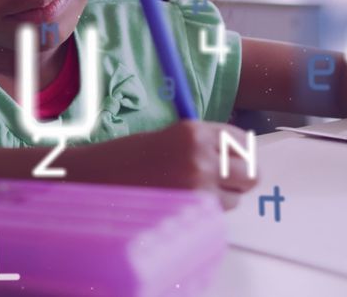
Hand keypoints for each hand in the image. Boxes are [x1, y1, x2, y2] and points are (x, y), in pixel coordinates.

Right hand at [70, 120, 258, 209]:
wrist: (95, 178)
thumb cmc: (129, 158)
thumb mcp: (171, 138)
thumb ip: (206, 144)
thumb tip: (241, 158)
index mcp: (194, 131)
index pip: (242, 142)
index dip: (240, 153)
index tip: (234, 158)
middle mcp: (201, 156)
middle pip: (251, 173)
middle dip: (239, 178)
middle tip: (222, 180)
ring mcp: (197, 186)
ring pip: (234, 198)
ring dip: (219, 197)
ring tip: (187, 190)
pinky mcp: (189, 210)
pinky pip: (214, 215)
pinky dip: (204, 211)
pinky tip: (180, 202)